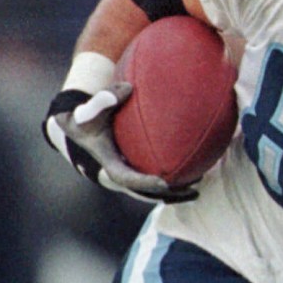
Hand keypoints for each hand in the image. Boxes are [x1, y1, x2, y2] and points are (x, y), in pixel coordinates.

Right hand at [43, 83, 198, 202]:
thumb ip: (103, 100)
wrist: (81, 128)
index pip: (128, 179)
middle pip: (147, 192)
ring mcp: (130, 174)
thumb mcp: (88, 110)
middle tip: (194, 190)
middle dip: (170, 194)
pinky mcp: (137, 169)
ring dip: (176, 191)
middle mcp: (121, 174)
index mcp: (109, 165)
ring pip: (154, 190)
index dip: (145, 183)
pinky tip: (197, 171)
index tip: (164, 182)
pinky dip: (175, 179)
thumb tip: (128, 88)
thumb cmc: (86, 120)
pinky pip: (157, 179)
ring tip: (201, 183)